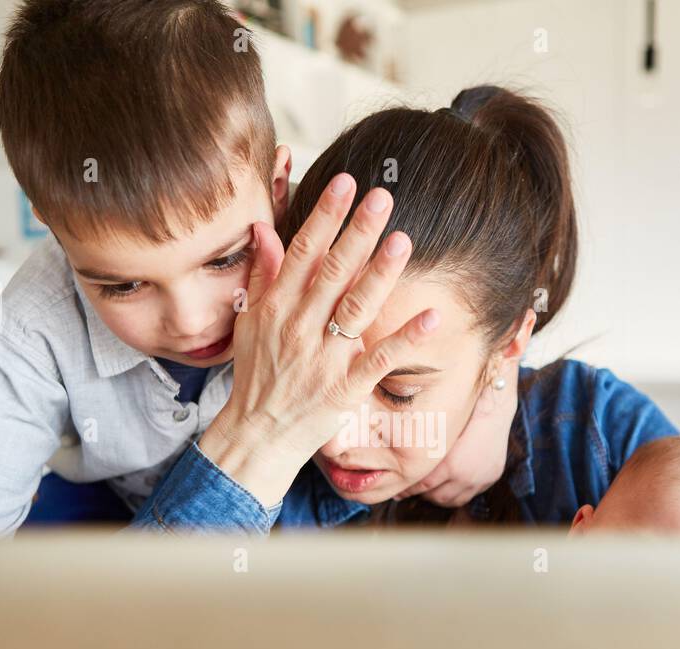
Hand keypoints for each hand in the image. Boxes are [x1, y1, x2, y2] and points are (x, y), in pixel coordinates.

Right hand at [199, 174, 440, 505]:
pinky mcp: (345, 389)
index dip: (326, 217)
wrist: (257, 434)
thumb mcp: (249, 322)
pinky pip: (379, 360)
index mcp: (277, 308)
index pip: (303, 253)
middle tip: (383, 197)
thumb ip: (262, 275)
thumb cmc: (256, 375)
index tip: (346, 184)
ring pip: (355, 310)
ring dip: (380, 275)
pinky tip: (430, 316)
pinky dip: (405, 339)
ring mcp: (324, 359)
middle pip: (333, 273)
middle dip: (358, 233)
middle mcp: (300, 328)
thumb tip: (264, 229)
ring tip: (403, 240)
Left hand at [396, 354, 519, 506]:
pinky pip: (468, 495)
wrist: (494, 405)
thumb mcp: (436, 429)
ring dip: (436, 496)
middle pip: (435, 496)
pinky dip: (454, 493)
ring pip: (451, 500)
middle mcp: (467, 476)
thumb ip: (421, 449)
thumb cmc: (460, 411)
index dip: (407, 488)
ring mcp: (481, 479)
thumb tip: (400, 461)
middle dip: (419, 493)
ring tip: (425, 487)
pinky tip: (445, 485)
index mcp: (452, 465)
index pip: (422, 485)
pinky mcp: (491, 477)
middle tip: (408, 487)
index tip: (397, 487)